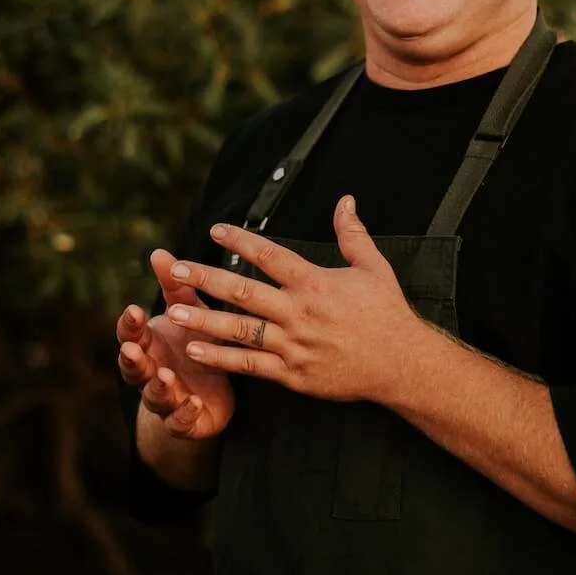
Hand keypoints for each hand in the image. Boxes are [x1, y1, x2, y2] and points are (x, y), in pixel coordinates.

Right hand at [116, 248, 235, 440]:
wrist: (210, 393)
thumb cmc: (195, 345)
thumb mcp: (191, 314)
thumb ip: (177, 288)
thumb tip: (159, 253)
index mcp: (149, 344)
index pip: (131, 333)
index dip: (129, 324)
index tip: (134, 309)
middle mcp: (151, 372)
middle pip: (132, 368)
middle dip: (132, 359)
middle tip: (133, 349)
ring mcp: (165, 399)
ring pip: (154, 396)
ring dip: (158, 387)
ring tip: (167, 377)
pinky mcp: (184, 422)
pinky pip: (179, 423)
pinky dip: (184, 415)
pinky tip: (194, 404)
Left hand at [159, 195, 424, 404]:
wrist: (401, 363)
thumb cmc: (388, 313)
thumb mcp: (373, 267)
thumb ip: (352, 234)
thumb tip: (345, 201)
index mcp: (316, 284)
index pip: (270, 256)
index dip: (241, 241)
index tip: (216, 229)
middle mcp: (299, 313)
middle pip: (243, 292)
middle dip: (206, 279)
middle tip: (175, 269)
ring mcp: (294, 345)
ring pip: (240, 330)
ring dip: (204, 319)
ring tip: (174, 311)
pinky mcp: (293, 374)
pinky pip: (250, 364)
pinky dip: (222, 357)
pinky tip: (197, 349)